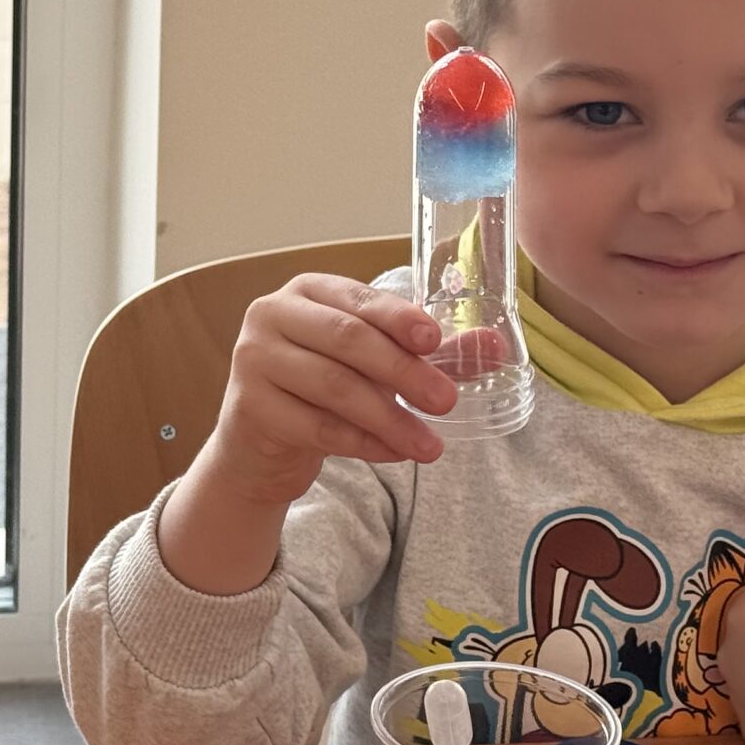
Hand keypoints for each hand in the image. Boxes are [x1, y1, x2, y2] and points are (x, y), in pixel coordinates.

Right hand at [155, 275, 453, 594]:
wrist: (258, 446)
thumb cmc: (320, 391)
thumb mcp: (372, 365)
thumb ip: (428, 354)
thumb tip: (495, 346)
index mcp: (306, 291)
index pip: (359, 299)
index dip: (400, 319)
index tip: (436, 342)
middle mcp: (271, 316)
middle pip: (347, 340)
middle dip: (404, 372)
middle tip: (447, 401)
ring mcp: (253, 360)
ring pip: (334, 387)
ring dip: (390, 419)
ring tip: (430, 446)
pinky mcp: (250, 408)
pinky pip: (316, 426)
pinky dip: (362, 443)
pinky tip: (393, 453)